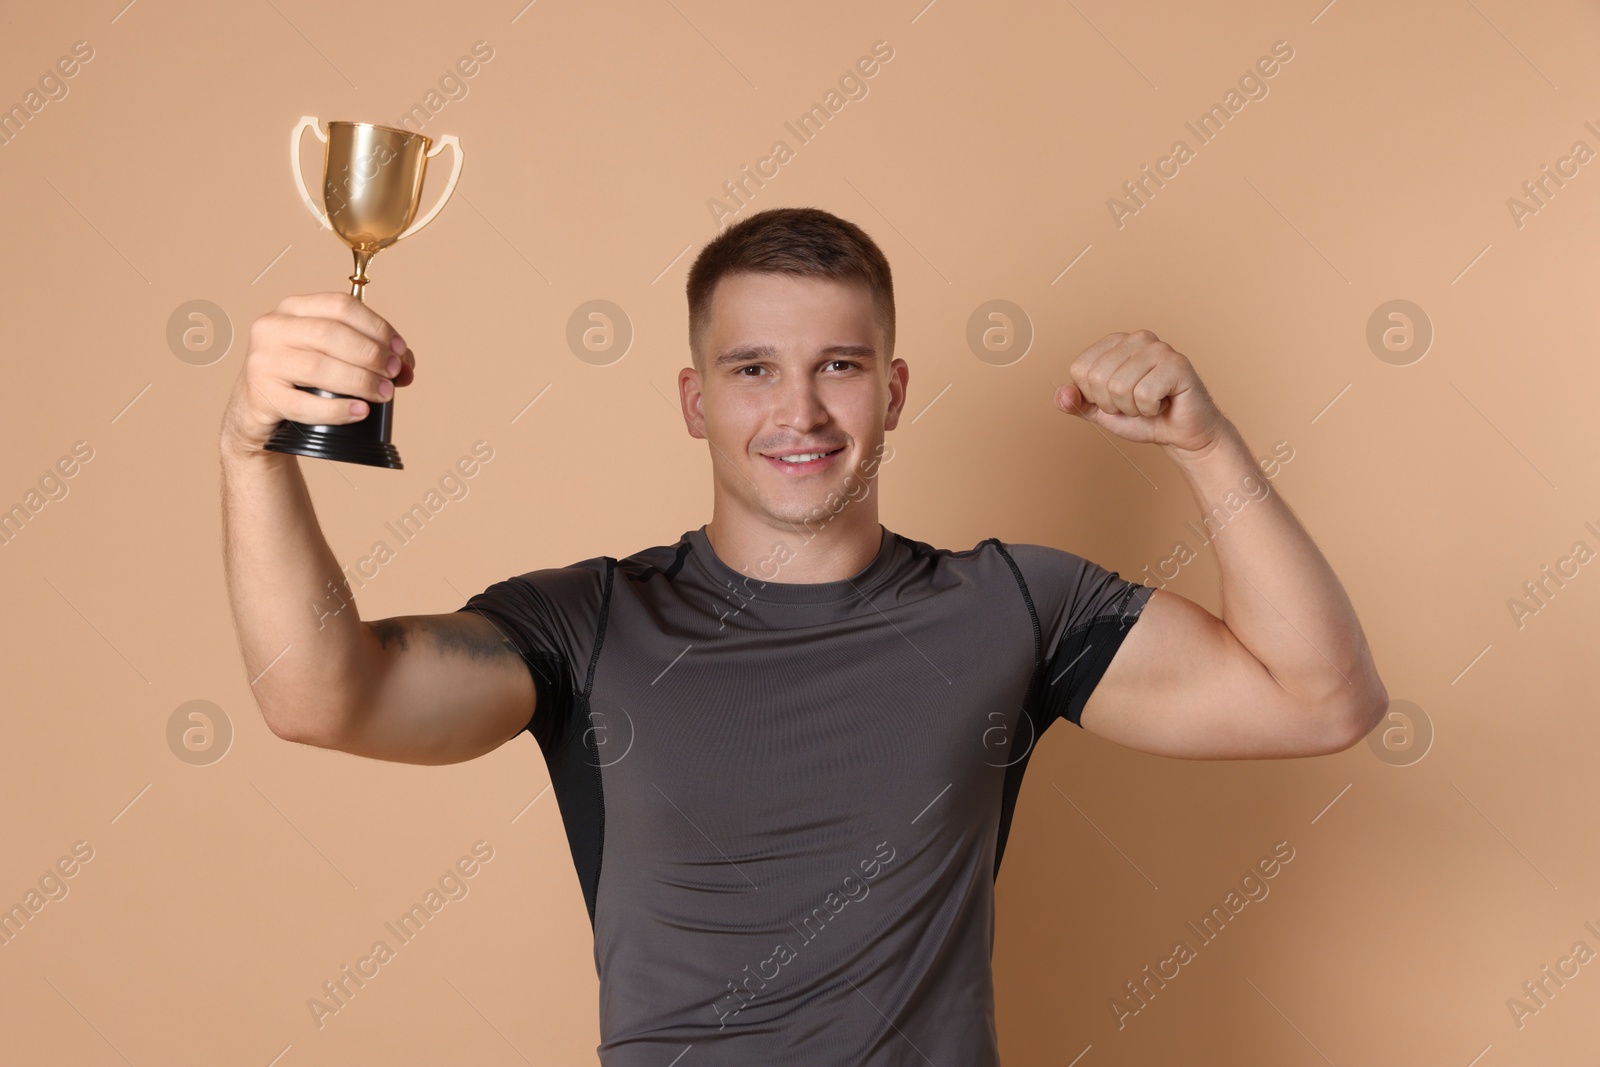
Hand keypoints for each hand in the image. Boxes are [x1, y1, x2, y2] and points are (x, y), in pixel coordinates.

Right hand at [220, 292, 414, 458]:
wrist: (257, 411)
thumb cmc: (302, 379)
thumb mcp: (331, 356)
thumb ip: (370, 354)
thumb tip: (407, 367)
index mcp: (293, 308)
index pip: (341, 305)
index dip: (376, 326)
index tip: (399, 350)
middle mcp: (273, 327)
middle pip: (331, 333)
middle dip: (371, 354)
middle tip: (393, 373)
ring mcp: (262, 361)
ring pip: (318, 367)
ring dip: (360, 381)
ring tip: (384, 393)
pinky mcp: (260, 395)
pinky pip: (303, 404)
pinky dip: (338, 410)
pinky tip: (360, 411)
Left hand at [1054, 330, 1227, 455]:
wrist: (1180, 433)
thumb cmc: (1144, 418)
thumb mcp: (1101, 412)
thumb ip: (1078, 403)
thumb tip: (1061, 395)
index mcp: (1114, 343)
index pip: (1080, 370)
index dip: (1094, 396)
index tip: (1116, 399)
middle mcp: (1136, 338)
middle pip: (1098, 378)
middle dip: (1113, 404)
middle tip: (1135, 404)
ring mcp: (1158, 348)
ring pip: (1119, 387)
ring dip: (1133, 408)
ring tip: (1149, 403)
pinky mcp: (1177, 363)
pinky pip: (1144, 393)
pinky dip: (1150, 409)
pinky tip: (1163, 402)